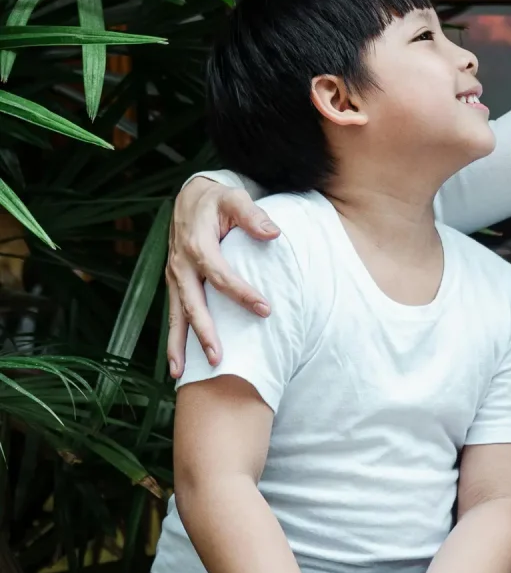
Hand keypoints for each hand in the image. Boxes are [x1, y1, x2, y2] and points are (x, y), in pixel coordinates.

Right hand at [166, 177, 279, 377]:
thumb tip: (273, 233)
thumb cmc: (217, 200)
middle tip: (219, 358)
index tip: (265, 310)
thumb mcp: (235, 199)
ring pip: (175, 315)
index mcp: (197, 246)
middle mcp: (181, 265)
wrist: (190, 197)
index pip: (221, 276)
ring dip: (179, 346)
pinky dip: (174, 339)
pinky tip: (178, 365)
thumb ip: (252, 215)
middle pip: (192, 303)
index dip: (242, 294)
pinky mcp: (175, 284)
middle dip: (204, 332)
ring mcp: (174, 277)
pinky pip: (173, 314)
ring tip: (181, 375)